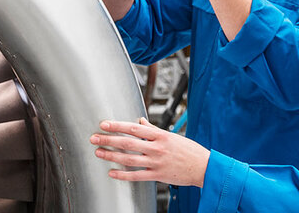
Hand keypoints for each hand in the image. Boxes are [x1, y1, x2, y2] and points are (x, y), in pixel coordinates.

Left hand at [90, 118, 209, 186]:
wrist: (204, 167)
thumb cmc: (190, 151)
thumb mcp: (172, 136)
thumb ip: (154, 130)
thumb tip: (140, 122)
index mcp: (161, 136)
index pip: (134, 128)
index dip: (117, 126)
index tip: (104, 124)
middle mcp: (157, 148)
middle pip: (128, 143)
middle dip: (109, 140)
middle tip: (95, 138)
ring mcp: (157, 162)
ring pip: (129, 159)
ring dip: (112, 156)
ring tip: (99, 153)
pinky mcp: (158, 175)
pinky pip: (136, 176)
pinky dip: (123, 174)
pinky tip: (112, 172)